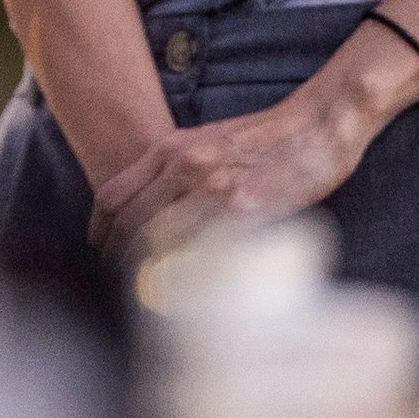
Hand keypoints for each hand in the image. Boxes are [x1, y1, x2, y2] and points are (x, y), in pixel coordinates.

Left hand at [91, 90, 372, 263]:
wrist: (320, 123)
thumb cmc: (267, 138)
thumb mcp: (208, 142)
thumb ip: (176, 172)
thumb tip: (151, 215)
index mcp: (171, 149)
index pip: (111, 197)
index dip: (98, 233)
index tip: (101, 252)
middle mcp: (184, 165)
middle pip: (127, 224)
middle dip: (116, 260)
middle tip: (120, 285)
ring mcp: (212, 188)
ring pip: (156, 240)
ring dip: (146, 272)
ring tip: (150, 294)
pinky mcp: (244, 210)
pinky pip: (200, 249)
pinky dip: (186, 273)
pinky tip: (188, 290)